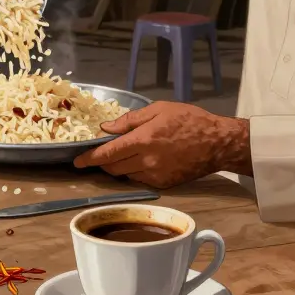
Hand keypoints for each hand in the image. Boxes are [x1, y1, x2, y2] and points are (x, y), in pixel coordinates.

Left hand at [72, 102, 251, 188]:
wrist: (217, 143)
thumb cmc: (189, 120)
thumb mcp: (158, 110)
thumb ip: (129, 121)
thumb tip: (106, 129)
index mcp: (142, 140)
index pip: (107, 154)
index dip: (89, 159)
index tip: (77, 162)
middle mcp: (146, 161)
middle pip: (113, 168)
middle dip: (102, 163)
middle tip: (100, 155)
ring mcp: (155, 176)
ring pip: (126, 175)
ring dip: (119, 167)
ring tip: (124, 155)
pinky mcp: (164, 185)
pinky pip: (141, 180)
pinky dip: (135, 172)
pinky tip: (142, 161)